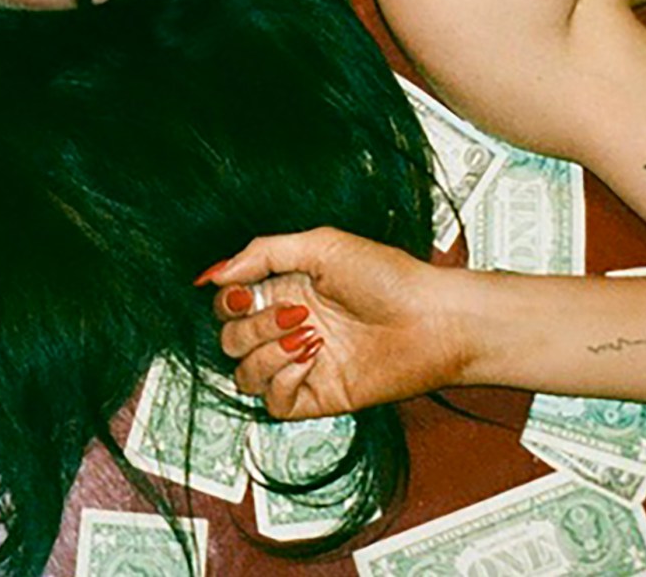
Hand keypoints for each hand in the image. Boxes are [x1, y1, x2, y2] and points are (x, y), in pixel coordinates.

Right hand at [201, 227, 467, 419]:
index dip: (227, 301)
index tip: (243, 294)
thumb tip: (213, 274)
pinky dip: (282, 379)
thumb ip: (263, 253)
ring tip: (309, 335)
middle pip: (230, 340)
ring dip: (266, 353)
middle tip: (294, 313)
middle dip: (251, 327)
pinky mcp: (315, 396)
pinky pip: (272, 402)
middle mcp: (287, 327)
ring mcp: (300, 364)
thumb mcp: (323, 245)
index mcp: (285, 290)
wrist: (431, 320)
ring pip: (244, 374)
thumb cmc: (390, 277)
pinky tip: (310, 359)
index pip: (228, 303)